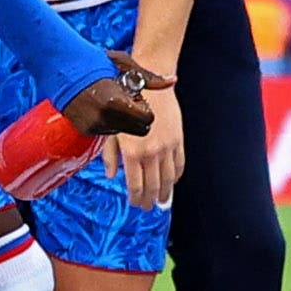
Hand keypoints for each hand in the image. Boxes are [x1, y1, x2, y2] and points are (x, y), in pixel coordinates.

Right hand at [58, 71, 158, 142]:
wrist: (59, 67)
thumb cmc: (93, 61)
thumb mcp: (124, 64)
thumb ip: (150, 77)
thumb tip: (173, 80)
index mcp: (116, 102)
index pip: (147, 119)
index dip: (145, 108)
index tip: (136, 96)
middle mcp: (104, 118)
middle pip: (138, 130)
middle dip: (138, 117)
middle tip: (127, 100)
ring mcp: (93, 126)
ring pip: (123, 132)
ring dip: (123, 120)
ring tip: (112, 100)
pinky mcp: (85, 130)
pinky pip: (107, 132)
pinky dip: (109, 122)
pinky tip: (101, 106)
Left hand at [112, 85, 185, 206]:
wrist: (148, 83)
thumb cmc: (124, 104)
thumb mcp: (110, 129)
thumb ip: (110, 155)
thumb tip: (112, 175)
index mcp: (132, 152)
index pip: (136, 185)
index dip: (136, 198)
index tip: (136, 203)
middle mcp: (151, 152)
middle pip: (153, 185)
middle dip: (151, 199)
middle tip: (149, 207)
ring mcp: (167, 147)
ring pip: (168, 178)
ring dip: (166, 192)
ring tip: (163, 200)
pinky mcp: (178, 139)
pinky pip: (179, 163)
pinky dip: (176, 175)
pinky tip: (172, 181)